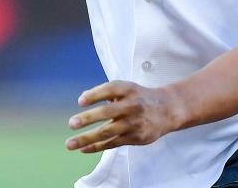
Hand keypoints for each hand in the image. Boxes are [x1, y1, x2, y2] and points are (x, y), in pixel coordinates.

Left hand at [65, 80, 180, 153]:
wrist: (166, 110)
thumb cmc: (138, 97)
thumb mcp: (125, 88)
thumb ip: (105, 91)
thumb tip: (83, 99)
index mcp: (128, 89)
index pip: (110, 90)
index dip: (95, 95)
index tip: (80, 101)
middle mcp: (132, 105)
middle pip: (108, 112)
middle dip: (88, 118)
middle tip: (71, 123)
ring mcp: (134, 123)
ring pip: (108, 132)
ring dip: (87, 138)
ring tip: (70, 143)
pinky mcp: (135, 137)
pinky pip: (113, 143)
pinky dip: (97, 146)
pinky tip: (84, 148)